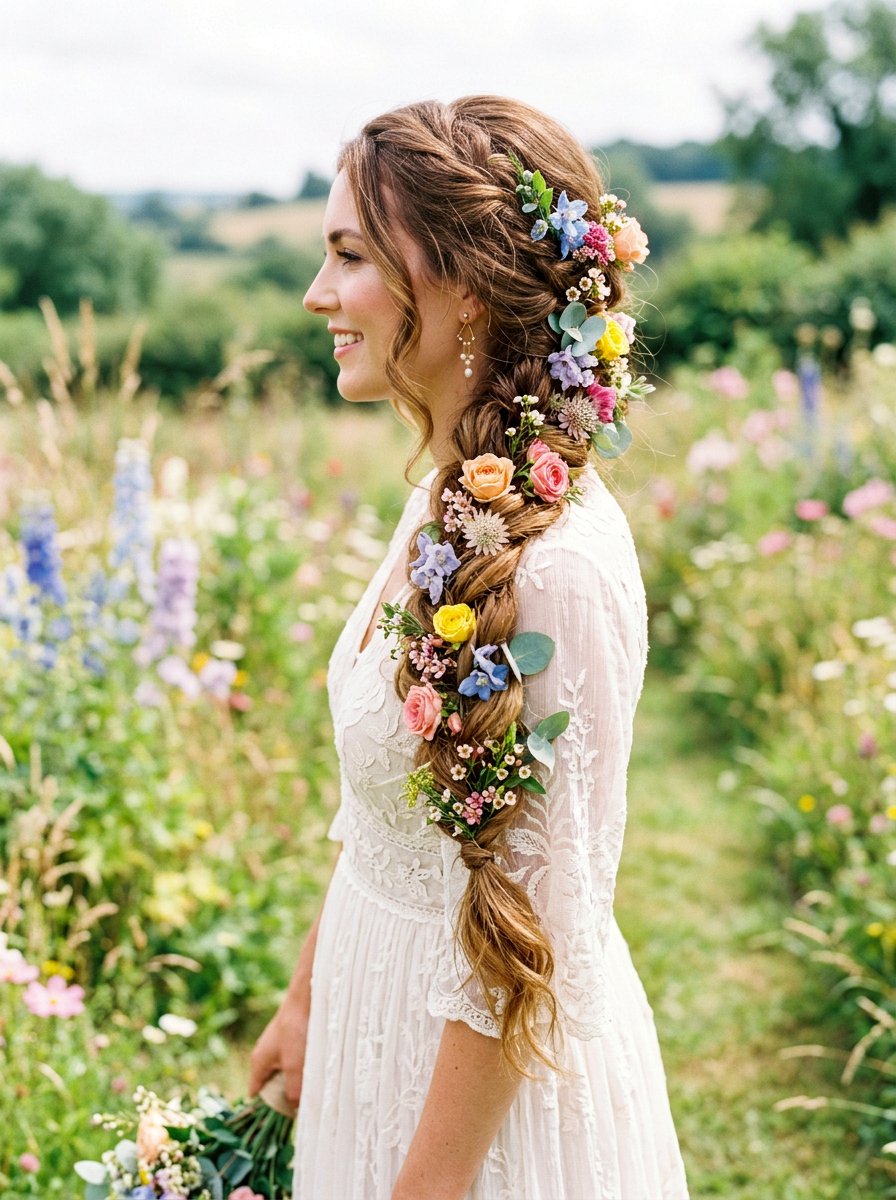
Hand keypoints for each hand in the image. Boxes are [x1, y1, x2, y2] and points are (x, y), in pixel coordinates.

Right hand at [247, 993, 308, 1113]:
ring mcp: (279, 1046)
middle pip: (271, 1086)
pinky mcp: (293, 1038)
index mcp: (259, 1063)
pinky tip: (318, 1071)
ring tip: (312, 1090)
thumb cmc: (298, 1031)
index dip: (265, 1111)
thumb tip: (294, 1112)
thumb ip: (293, 1092)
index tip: (278, 1124)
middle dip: (285, 1097)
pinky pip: (295, 1061)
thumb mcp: (295, 1067)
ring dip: (297, 1082)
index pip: (255, 1095)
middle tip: (300, 1109)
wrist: (309, 996)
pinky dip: (304, 1069)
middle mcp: (266, 1055)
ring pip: (286, 1074)